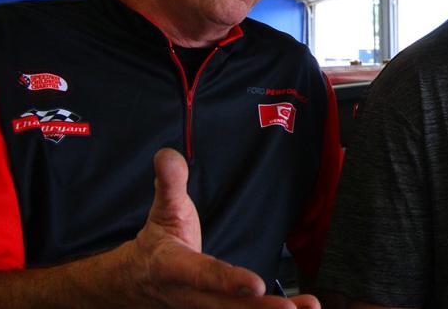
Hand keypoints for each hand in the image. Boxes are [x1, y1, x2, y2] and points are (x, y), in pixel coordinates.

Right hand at [125, 148, 319, 308]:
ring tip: (308, 307)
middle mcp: (191, 295)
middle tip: (289, 308)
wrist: (139, 280)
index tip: (254, 285)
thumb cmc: (159, 243)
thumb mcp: (163, 210)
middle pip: (226, 307)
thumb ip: (170, 184)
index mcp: (174, 267)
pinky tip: (301, 308)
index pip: (203, 275)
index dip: (227, 281)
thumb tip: (168, 155)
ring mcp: (204, 308)